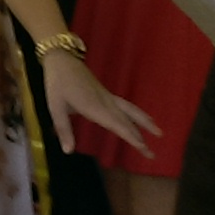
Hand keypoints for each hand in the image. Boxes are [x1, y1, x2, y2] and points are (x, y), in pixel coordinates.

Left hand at [40, 52, 157, 157]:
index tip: (143, 148)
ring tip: (158, 132)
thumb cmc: (57, 84)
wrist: (62, 59)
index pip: (117, 125)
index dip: (131, 137)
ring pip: (130, 111)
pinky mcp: (106, 93)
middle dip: (141, 138)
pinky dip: (137, 114)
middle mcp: (105, 102)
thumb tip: (68, 151)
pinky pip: (125, 105)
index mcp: (94, 107)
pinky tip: (141, 118)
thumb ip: (63, 130)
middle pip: (127, 121)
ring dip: (145, 122)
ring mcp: (107, 97)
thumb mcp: (55, 107)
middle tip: (152, 154)